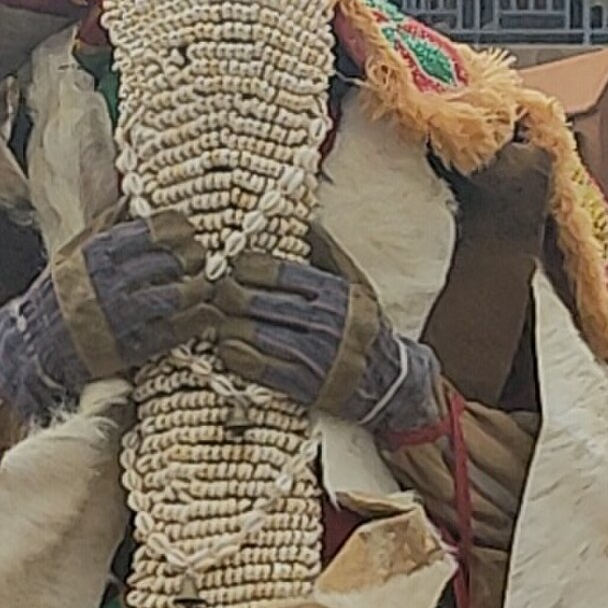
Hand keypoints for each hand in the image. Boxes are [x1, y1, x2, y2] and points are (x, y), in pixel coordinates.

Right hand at [0, 216, 210, 421]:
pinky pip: (174, 331)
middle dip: (193, 257)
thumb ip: (101, 228)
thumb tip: (128, 200)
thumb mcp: (70, 255)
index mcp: (96, 256)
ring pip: (176, 295)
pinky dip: (198, 321)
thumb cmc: (55, 298)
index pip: (149, 231)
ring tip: (205, 285)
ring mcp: (121, 317)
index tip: (188, 230)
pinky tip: (208, 314)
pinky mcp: (131, 347)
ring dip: (199, 288)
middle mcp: (109, 284)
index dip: (177, 228)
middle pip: (168, 261)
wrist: (34, 347)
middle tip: (201, 258)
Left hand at [213, 244, 435, 432]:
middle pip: (259, 301)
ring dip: (227, 325)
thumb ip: (330, 255)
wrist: (391, 382)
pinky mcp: (305, 385)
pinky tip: (226, 347)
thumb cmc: (365, 328)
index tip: (233, 265)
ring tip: (218, 318)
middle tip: (216, 291)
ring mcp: (314, 355)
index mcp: (334, 293)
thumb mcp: (357, 286)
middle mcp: (324, 321)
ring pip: (255, 334)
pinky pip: (261, 367)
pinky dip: (236, 356)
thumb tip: (309, 222)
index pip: (279, 272)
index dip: (246, 267)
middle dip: (229, 294)